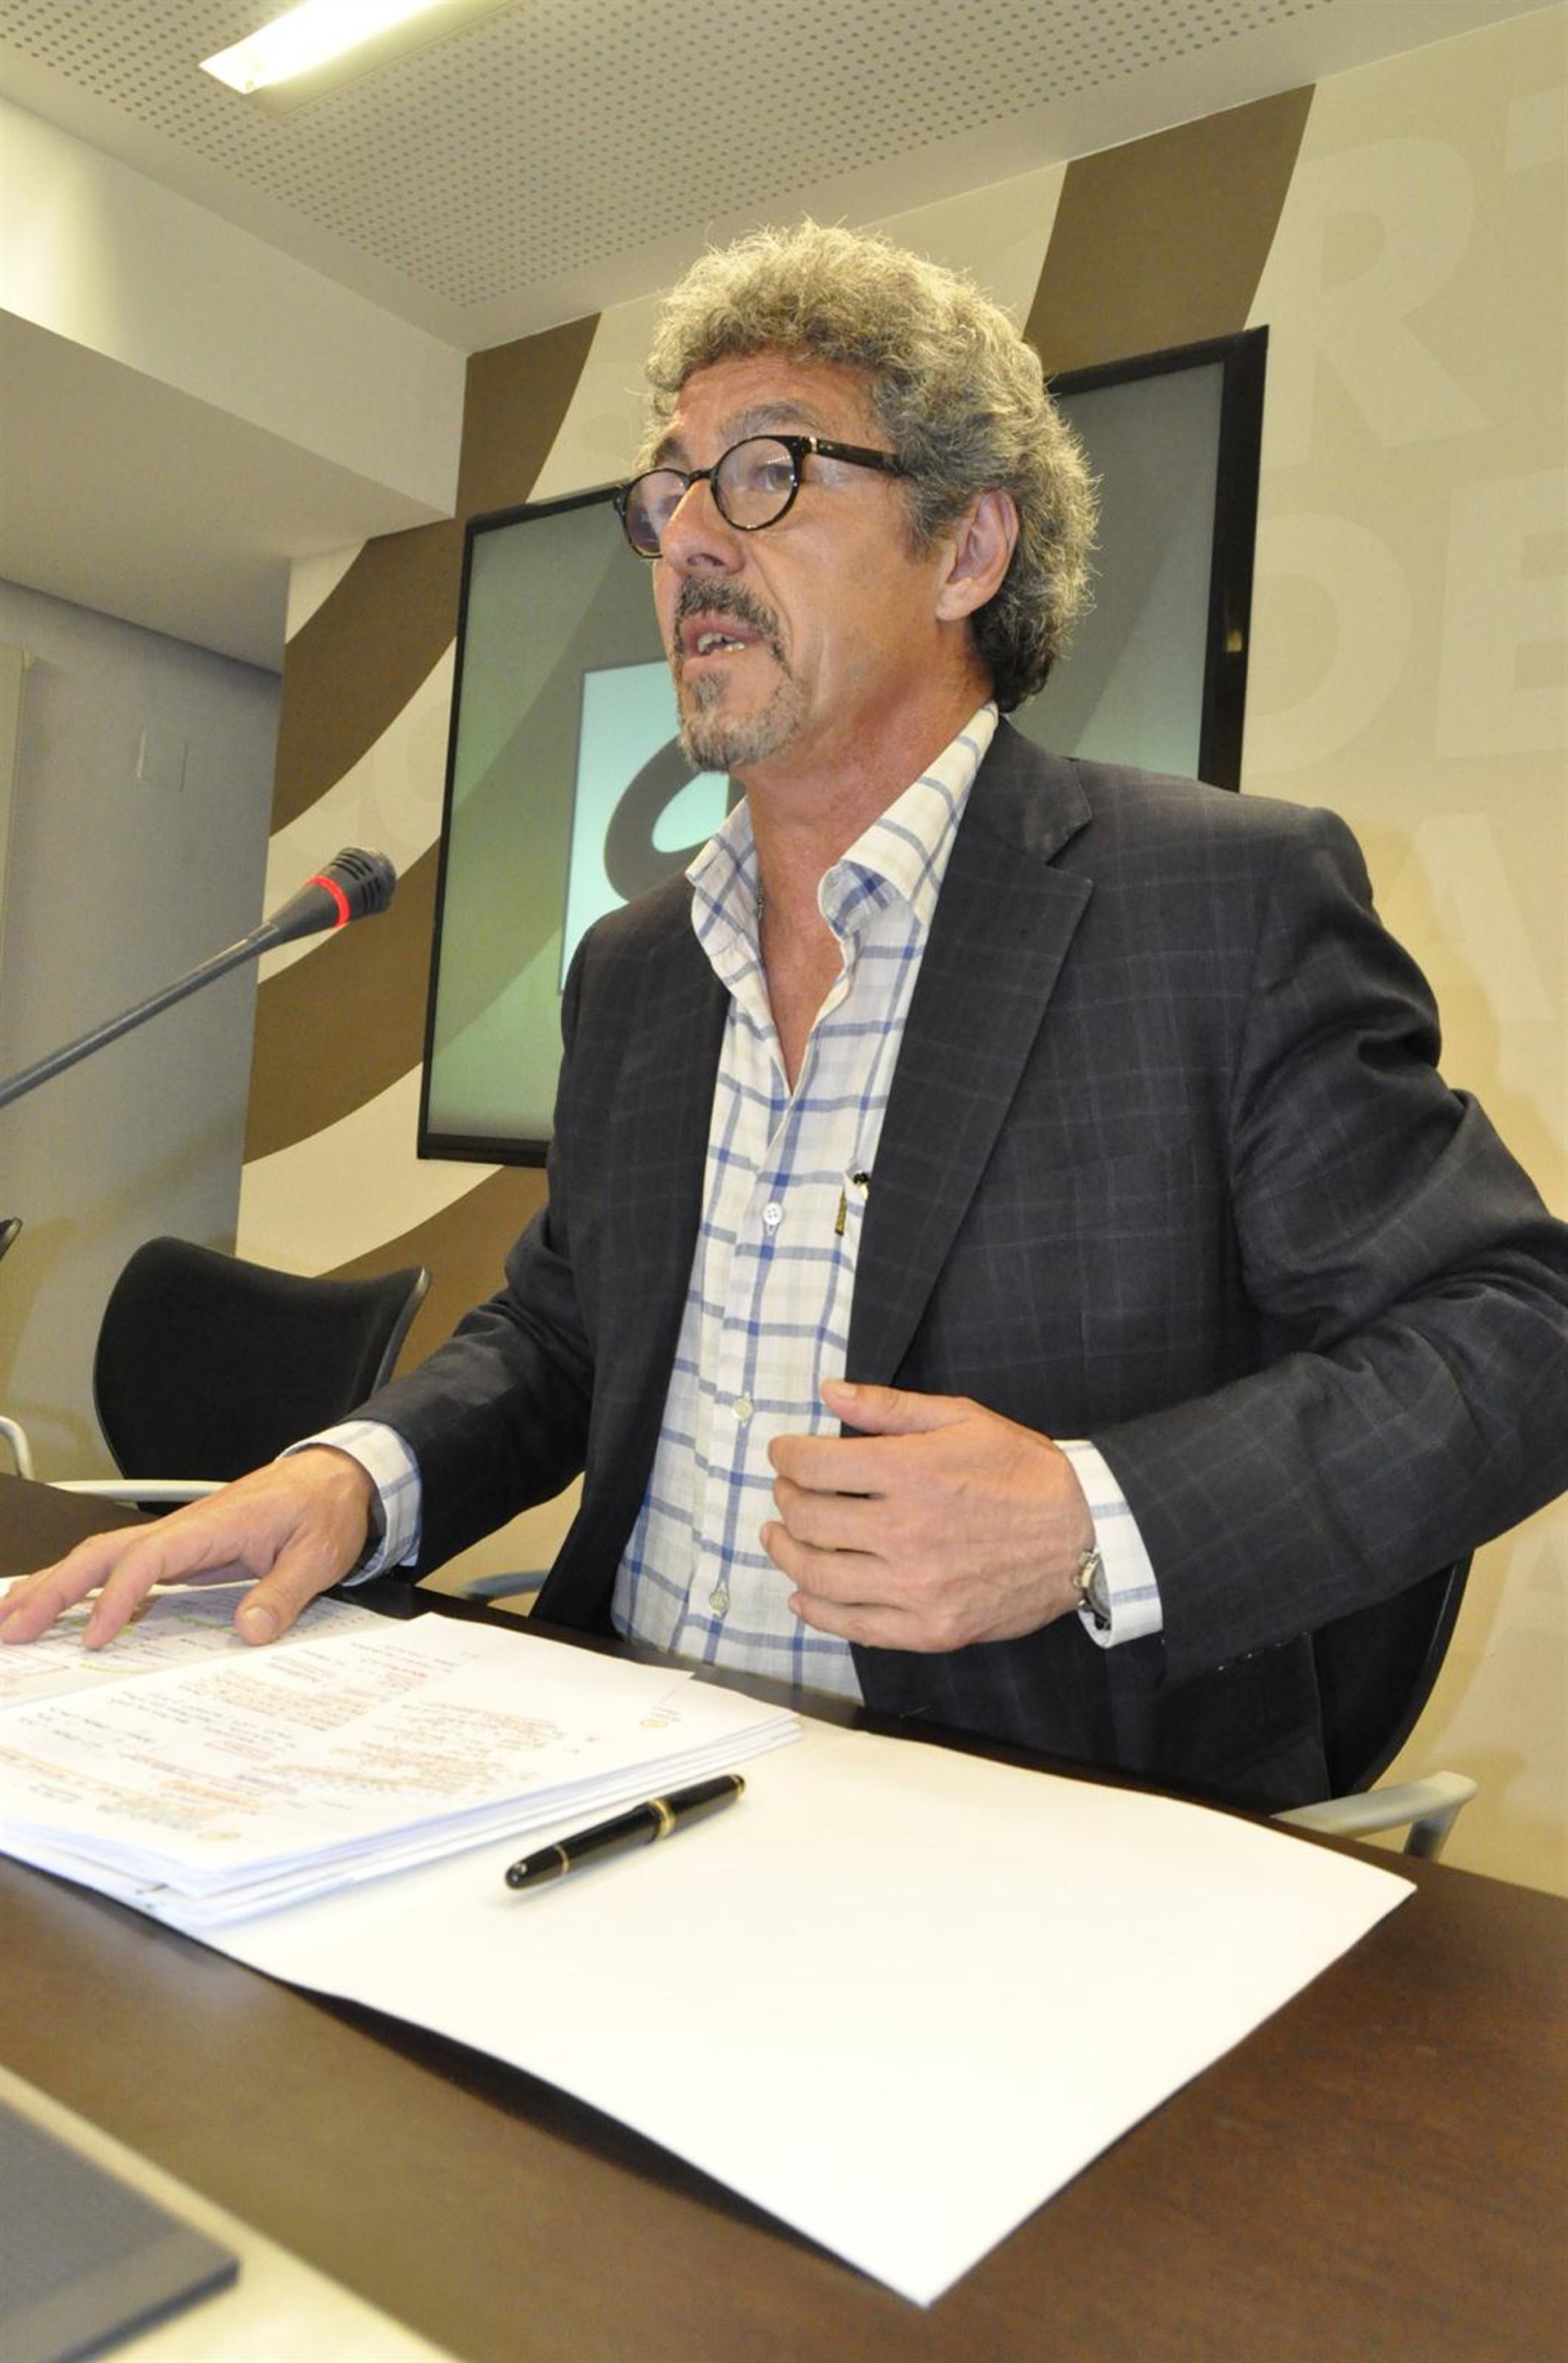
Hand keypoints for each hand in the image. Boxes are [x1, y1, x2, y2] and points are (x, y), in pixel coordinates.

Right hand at [0, 1448, 377, 1651]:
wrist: (336, 1479)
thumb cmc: (326, 1509)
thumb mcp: (320, 1554)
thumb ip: (285, 1592)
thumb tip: (248, 1631)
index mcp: (212, 1525)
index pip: (147, 1559)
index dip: (116, 1597)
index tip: (95, 1636)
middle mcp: (185, 1528)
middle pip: (102, 1553)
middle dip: (52, 1589)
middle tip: (11, 1629)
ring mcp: (179, 1539)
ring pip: (103, 1557)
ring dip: (54, 1586)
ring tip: (11, 1621)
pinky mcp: (183, 1551)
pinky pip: (124, 1568)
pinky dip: (84, 1586)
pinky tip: (61, 1610)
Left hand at [763, 1380, 1095, 1652]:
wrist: (1083, 1536)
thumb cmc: (1023, 1473)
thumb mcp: (962, 1419)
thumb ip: (890, 1407)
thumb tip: (830, 1392)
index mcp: (910, 1473)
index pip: (813, 1465)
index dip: (786, 1456)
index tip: (784, 1454)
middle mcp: (905, 1532)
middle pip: (807, 1519)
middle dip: (785, 1499)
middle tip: (786, 1491)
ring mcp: (915, 1587)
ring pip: (818, 1576)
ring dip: (787, 1553)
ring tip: (781, 1537)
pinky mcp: (928, 1628)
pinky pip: (852, 1625)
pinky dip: (816, 1612)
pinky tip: (803, 1595)